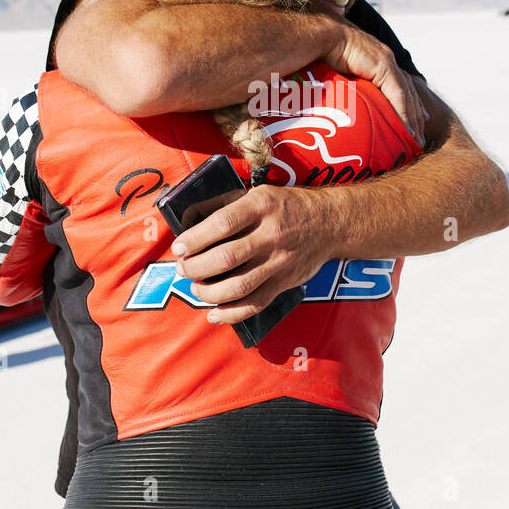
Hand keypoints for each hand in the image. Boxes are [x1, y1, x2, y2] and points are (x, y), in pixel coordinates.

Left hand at [171, 186, 333, 325]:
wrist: (330, 223)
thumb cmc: (286, 206)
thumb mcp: (259, 194)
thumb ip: (227, 206)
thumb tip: (189, 221)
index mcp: (261, 206)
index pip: (222, 224)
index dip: (195, 238)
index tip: (179, 248)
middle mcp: (271, 234)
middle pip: (226, 257)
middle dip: (196, 267)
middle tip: (182, 268)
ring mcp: (278, 262)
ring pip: (239, 285)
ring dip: (209, 292)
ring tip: (196, 288)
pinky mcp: (284, 283)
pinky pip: (255, 304)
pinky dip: (231, 314)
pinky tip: (213, 314)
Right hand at [322, 23, 425, 146]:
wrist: (320, 39)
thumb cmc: (321, 57)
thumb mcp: (339, 76)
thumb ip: (349, 88)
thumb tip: (342, 106)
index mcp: (376, 60)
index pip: (399, 85)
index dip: (408, 104)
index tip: (415, 120)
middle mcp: (385, 60)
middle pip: (407, 91)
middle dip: (415, 114)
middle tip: (418, 136)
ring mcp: (386, 62)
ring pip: (406, 94)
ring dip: (411, 117)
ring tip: (414, 137)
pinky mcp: (384, 66)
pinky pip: (398, 94)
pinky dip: (403, 113)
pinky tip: (406, 128)